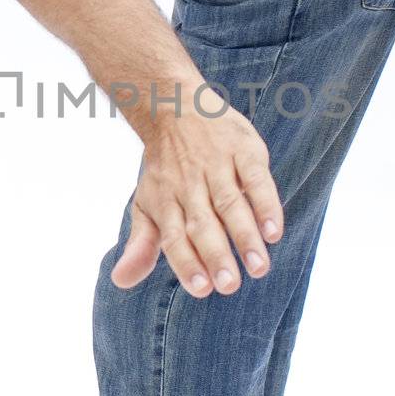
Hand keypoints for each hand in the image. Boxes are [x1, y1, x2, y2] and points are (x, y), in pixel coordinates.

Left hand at [111, 106, 284, 296]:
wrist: (173, 106)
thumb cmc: (165, 169)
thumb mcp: (146, 203)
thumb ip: (141, 244)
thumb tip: (120, 282)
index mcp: (166, 202)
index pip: (174, 238)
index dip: (187, 263)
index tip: (202, 289)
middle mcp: (189, 185)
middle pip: (202, 225)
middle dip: (216, 256)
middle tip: (230, 286)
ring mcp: (216, 165)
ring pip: (230, 204)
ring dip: (245, 236)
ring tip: (258, 267)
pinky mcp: (243, 150)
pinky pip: (255, 179)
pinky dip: (265, 204)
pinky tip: (274, 231)